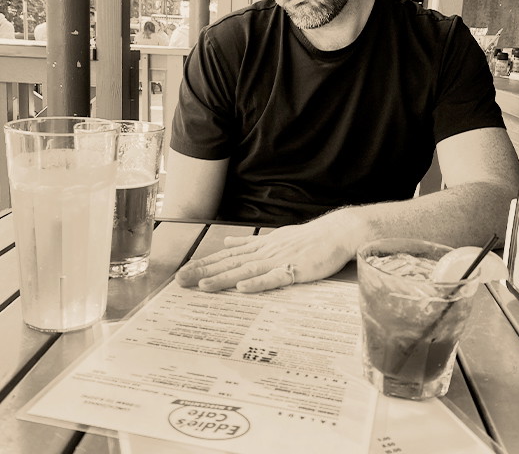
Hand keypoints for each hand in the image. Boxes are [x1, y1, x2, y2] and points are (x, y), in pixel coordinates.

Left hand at [175, 208, 368, 292]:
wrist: (336, 233)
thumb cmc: (308, 238)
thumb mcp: (275, 237)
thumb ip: (251, 242)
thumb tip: (229, 241)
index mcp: (260, 246)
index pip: (227, 255)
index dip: (204, 263)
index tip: (184, 271)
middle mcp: (265, 251)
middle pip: (230, 262)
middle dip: (204, 271)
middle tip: (180, 281)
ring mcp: (280, 260)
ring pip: (246, 270)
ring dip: (224, 278)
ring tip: (202, 286)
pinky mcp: (296, 269)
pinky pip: (275, 278)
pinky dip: (258, 283)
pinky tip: (243, 288)